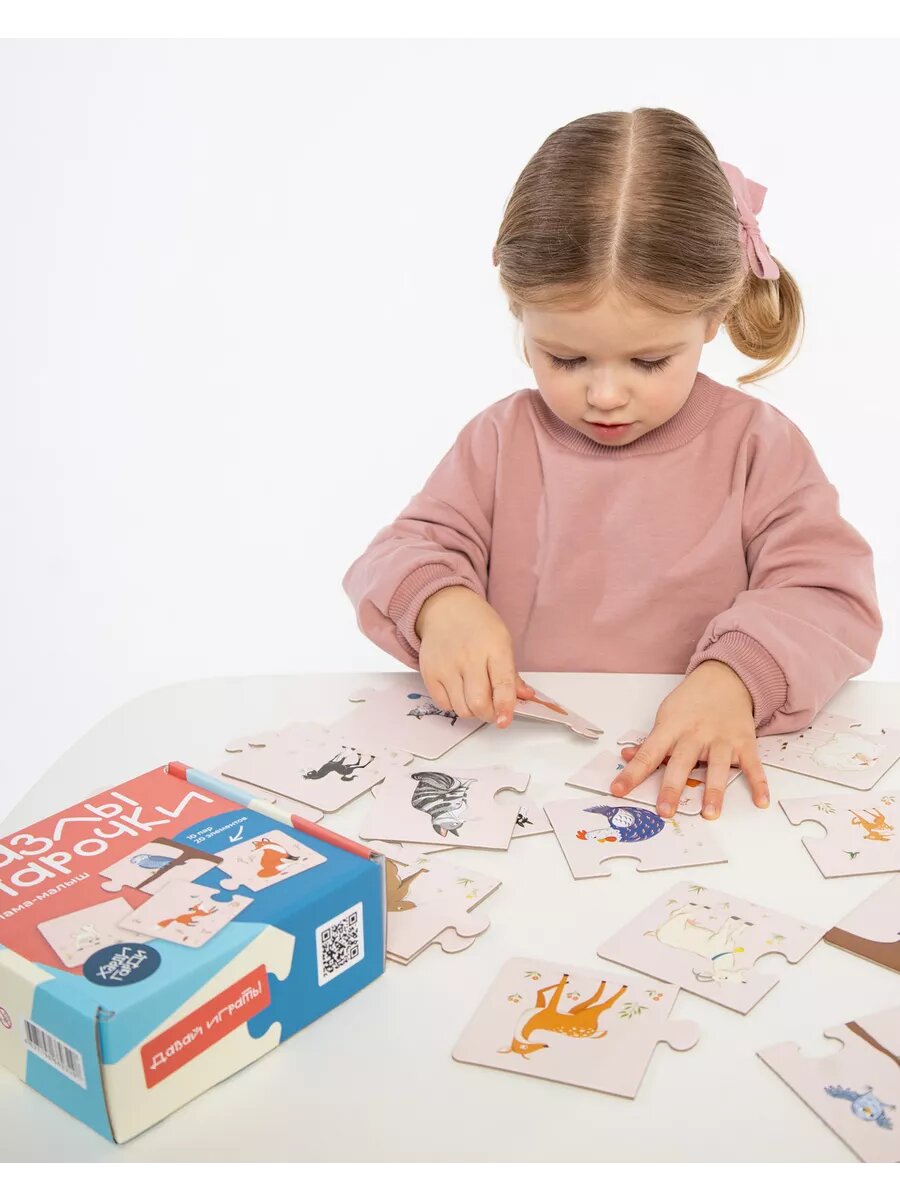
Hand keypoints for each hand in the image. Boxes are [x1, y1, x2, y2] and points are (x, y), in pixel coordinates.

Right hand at [415, 586, 533, 726]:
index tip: (505, 721)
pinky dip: (455, 705)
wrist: (445, 608)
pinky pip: (444, 704)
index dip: (505, 707)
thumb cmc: (478, 626)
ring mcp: (446, 666)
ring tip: (475, 698)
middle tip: (493, 711)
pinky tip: (459, 692)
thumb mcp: (502, 641)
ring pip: (461, 708)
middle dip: (489, 715)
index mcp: (494, 647)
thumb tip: (525, 697)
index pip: (502, 684)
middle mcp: (469, 657)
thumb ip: (511, 673)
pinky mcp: (429, 673)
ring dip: (472, 711)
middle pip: (478, 703)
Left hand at [609, 661, 769, 819]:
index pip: (648, 753)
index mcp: (671, 727)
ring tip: (709, 813)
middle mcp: (696, 734)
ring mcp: (722, 738)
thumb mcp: (666, 716)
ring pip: (718, 766)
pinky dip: (759, 783)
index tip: (618, 790)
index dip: (632, 773)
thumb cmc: (692, 702)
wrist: (725, 678)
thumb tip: (627, 756)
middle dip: (672, 787)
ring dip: (714, 790)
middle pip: (682, 762)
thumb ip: (651, 741)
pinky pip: (752, 765)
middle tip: (664, 811)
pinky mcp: (744, 742)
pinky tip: (761, 801)